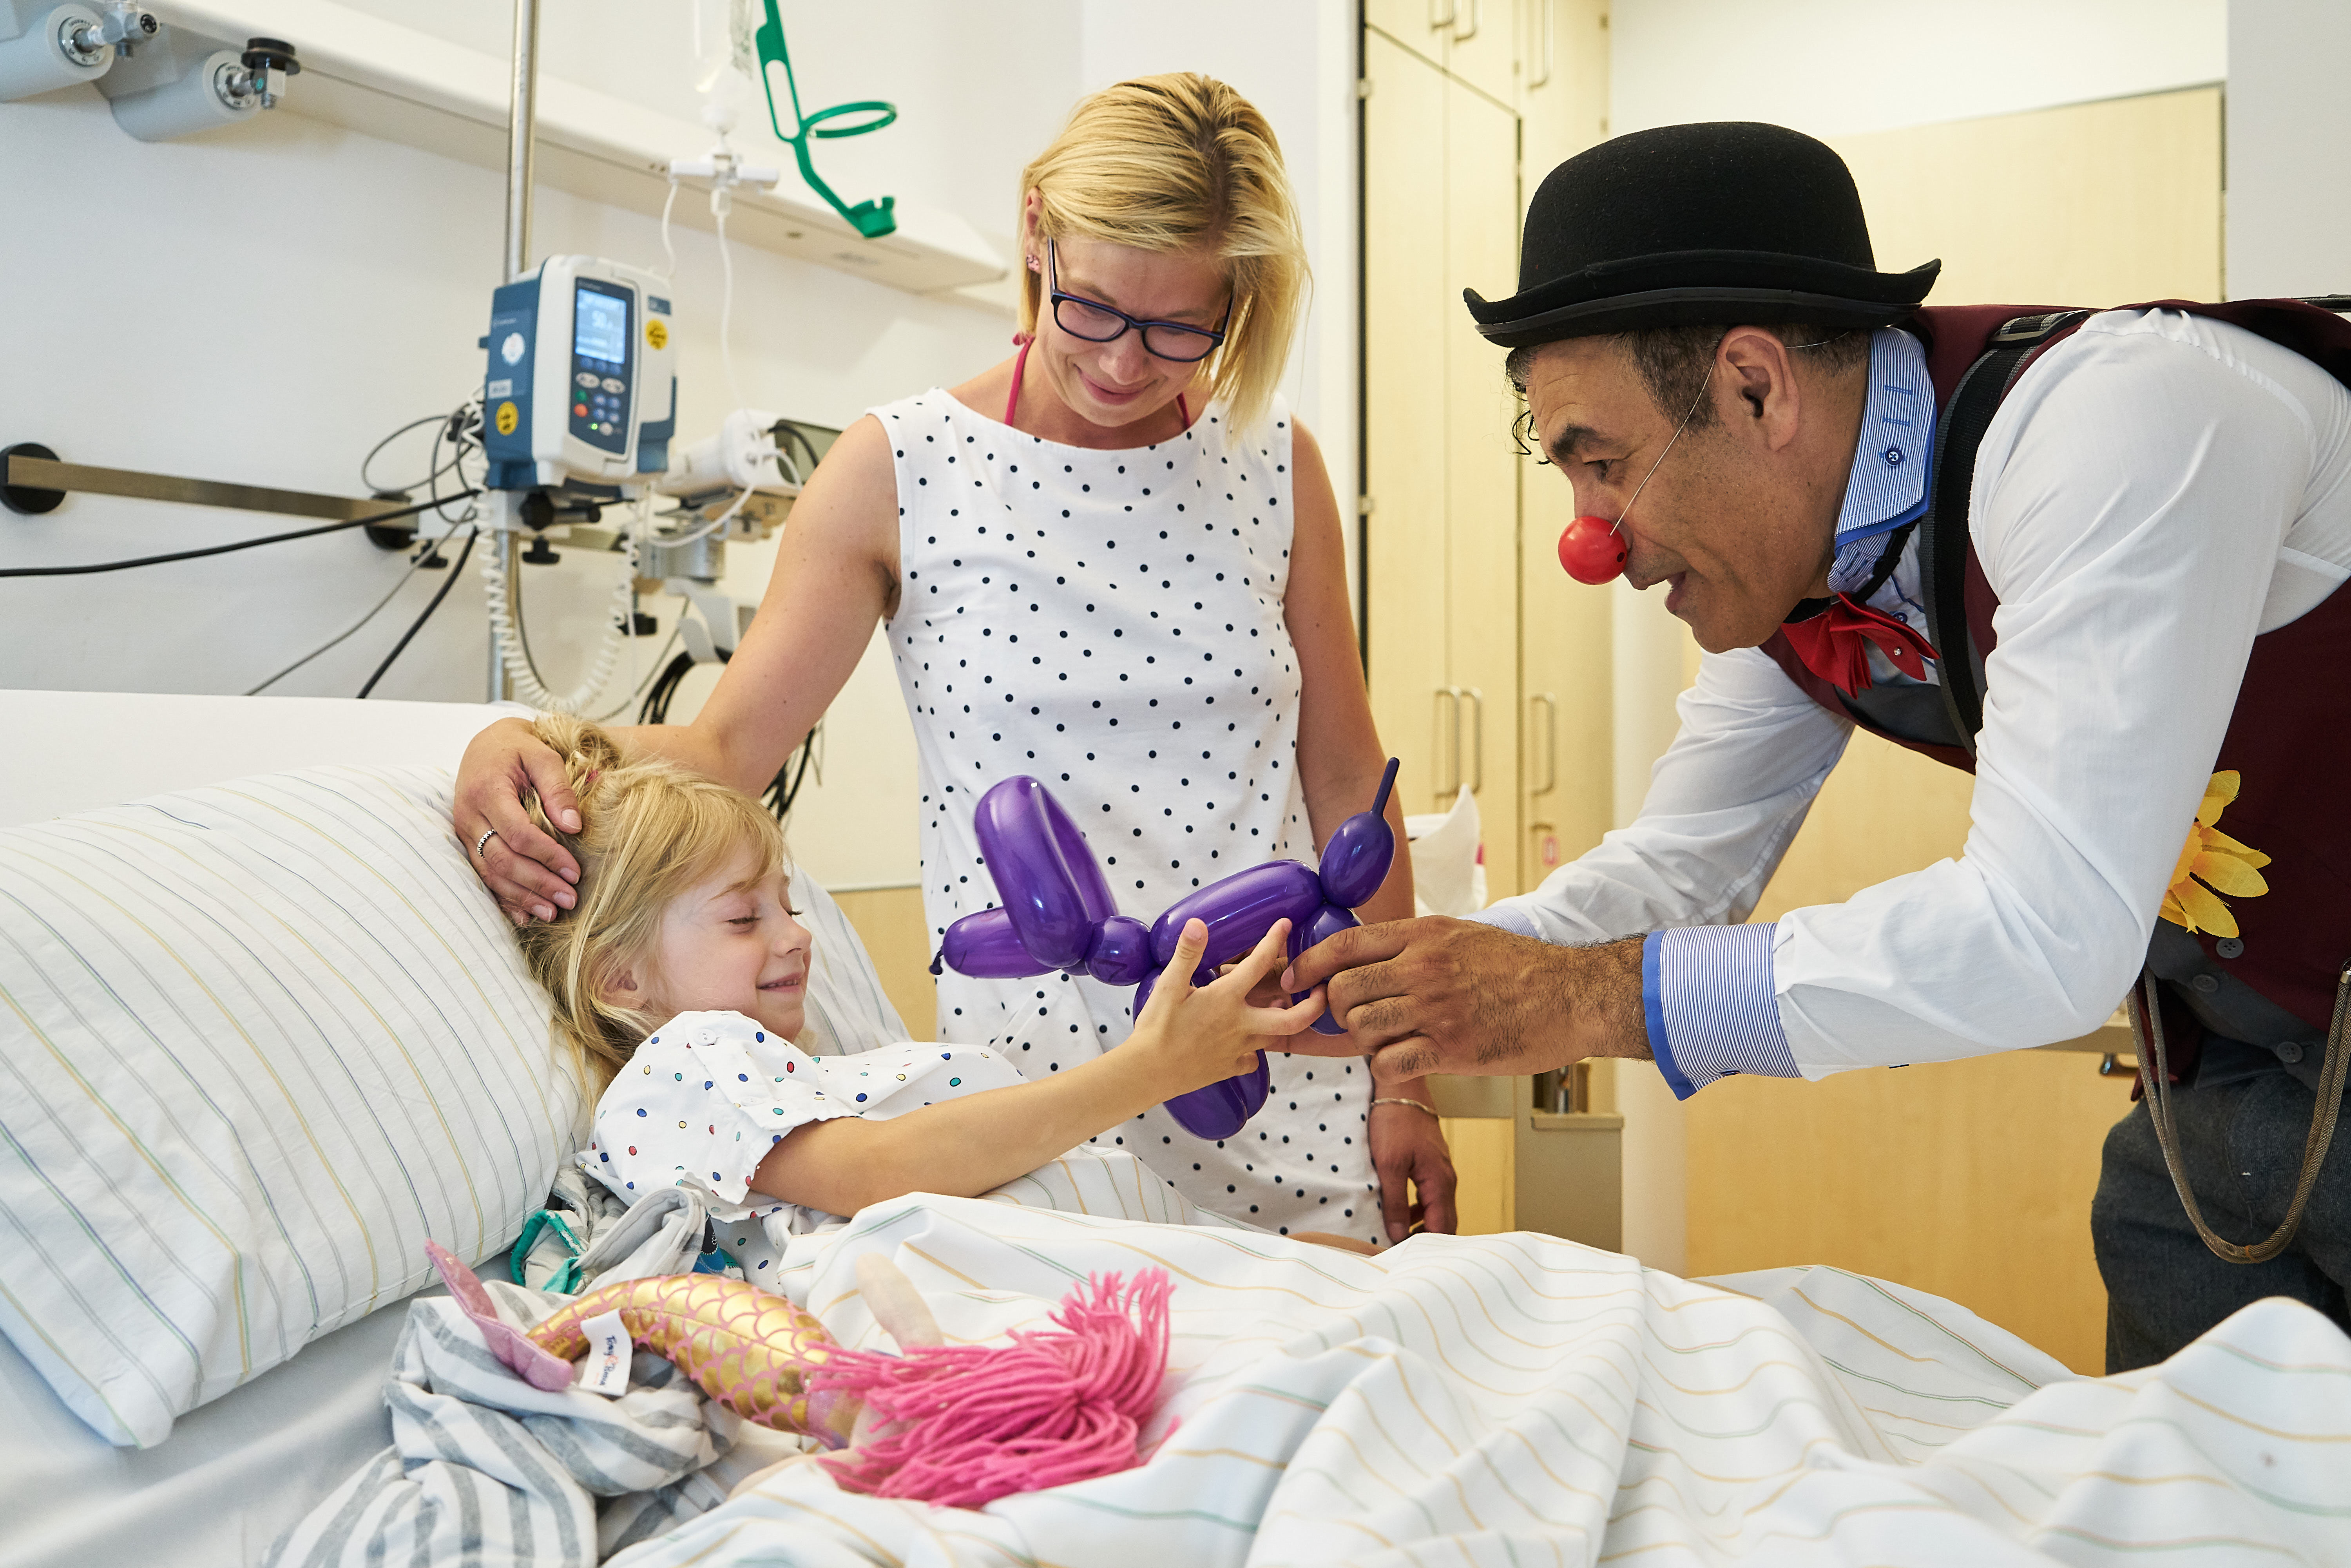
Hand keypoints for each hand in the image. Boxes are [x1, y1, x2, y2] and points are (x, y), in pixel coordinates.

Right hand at [454, 717, 582, 924]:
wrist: (486, 746)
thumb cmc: (519, 749)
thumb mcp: (543, 756)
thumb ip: (558, 788)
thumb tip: (574, 826)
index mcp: (487, 791)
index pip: (517, 833)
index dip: (547, 855)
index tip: (575, 872)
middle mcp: (469, 815)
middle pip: (501, 859)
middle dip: (537, 883)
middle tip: (569, 899)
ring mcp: (465, 833)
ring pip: (490, 874)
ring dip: (521, 897)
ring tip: (553, 913)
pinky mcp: (468, 844)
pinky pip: (482, 877)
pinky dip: (503, 899)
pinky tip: (525, 916)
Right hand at [1130, 918, 1326, 1098]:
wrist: (1148, 1073)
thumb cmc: (1157, 1028)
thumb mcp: (1168, 986)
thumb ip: (1187, 954)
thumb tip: (1198, 924)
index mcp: (1227, 999)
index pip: (1259, 963)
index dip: (1274, 940)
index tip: (1286, 924)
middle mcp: (1241, 1025)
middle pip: (1293, 1018)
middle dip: (1314, 1005)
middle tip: (1321, 991)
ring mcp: (1239, 1049)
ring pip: (1275, 1037)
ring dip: (1282, 1021)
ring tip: (1282, 1008)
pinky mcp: (1230, 1068)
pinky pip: (1252, 1058)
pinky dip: (1255, 1049)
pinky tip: (1247, 1042)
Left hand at [1279, 917, 1647, 1082]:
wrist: (1571, 996)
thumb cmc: (1519, 968)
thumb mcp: (1462, 936)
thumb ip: (1413, 945)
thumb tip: (1364, 957)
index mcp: (1423, 936)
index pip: (1343, 945)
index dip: (1307, 965)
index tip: (1293, 981)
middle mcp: (1423, 968)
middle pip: (1342, 991)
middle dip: (1335, 1010)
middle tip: (1352, 1019)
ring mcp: (1435, 1009)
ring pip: (1361, 1028)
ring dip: (1363, 1040)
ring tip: (1387, 1038)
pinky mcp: (1450, 1049)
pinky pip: (1389, 1062)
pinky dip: (1387, 1065)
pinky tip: (1407, 1059)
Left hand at [1369, 1089, 1455, 1242]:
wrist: (1401, 1088)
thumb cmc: (1394, 1122)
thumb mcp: (1388, 1164)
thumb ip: (1394, 1201)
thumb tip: (1396, 1233)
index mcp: (1439, 1182)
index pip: (1442, 1228)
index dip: (1426, 1247)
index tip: (1406, 1259)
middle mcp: (1446, 1180)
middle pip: (1445, 1222)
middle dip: (1426, 1241)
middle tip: (1403, 1255)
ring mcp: (1441, 1172)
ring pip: (1438, 1210)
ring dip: (1422, 1226)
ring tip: (1399, 1238)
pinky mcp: (1432, 1166)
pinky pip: (1431, 1197)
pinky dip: (1420, 1210)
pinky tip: (1402, 1214)